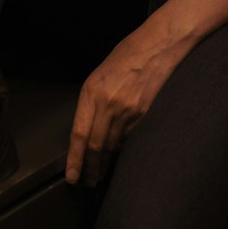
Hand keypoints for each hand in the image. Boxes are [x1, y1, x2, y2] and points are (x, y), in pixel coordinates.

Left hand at [65, 21, 178, 188]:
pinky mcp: (144, 115)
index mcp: (92, 91)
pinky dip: (121, 149)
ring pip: (113, 146)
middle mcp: (108, 103)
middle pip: (96, 146)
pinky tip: (117, 155)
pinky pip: (129, 139)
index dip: (75, 158)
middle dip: (90, 168)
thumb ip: (92, 102)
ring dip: (105, 163)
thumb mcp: (99, 75)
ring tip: (99, 173)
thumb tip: (87, 130)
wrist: (156, 46)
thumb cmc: (126, 56)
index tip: (72, 176)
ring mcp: (128, 111)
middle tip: (87, 182)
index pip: (79, 133)